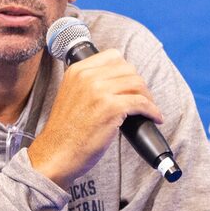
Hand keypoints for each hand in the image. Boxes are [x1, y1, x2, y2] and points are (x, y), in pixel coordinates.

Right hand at [27, 51, 156, 186]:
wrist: (56, 154)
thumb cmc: (64, 133)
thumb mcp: (70, 96)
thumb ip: (88, 85)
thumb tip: (117, 84)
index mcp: (77, 71)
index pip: (113, 56)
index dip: (127, 70)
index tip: (131, 84)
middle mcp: (87, 76)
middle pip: (128, 69)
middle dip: (139, 85)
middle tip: (143, 99)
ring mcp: (99, 91)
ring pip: (137, 84)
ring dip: (148, 97)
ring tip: (149, 110)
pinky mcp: (111, 108)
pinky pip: (141, 103)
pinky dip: (152, 110)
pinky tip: (154, 117)